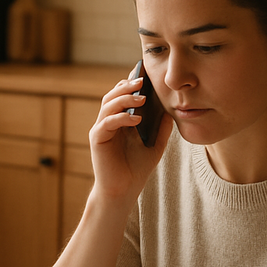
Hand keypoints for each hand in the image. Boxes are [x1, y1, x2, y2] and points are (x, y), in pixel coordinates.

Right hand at [88, 75, 172, 201]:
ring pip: (108, 105)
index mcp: (120, 121)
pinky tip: (136, 119)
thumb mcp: (155, 146)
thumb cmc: (136, 170)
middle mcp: (108, 122)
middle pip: (113, 95)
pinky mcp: (97, 139)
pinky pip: (107, 122)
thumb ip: (161, 130)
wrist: (123, 191)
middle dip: (127, 86)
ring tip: (142, 97)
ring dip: (124, 98)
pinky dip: (121, 118)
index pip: (122, 96)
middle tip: (143, 81)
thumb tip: (170, 111)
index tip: (145, 74)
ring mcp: (101, 129)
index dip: (131, 83)